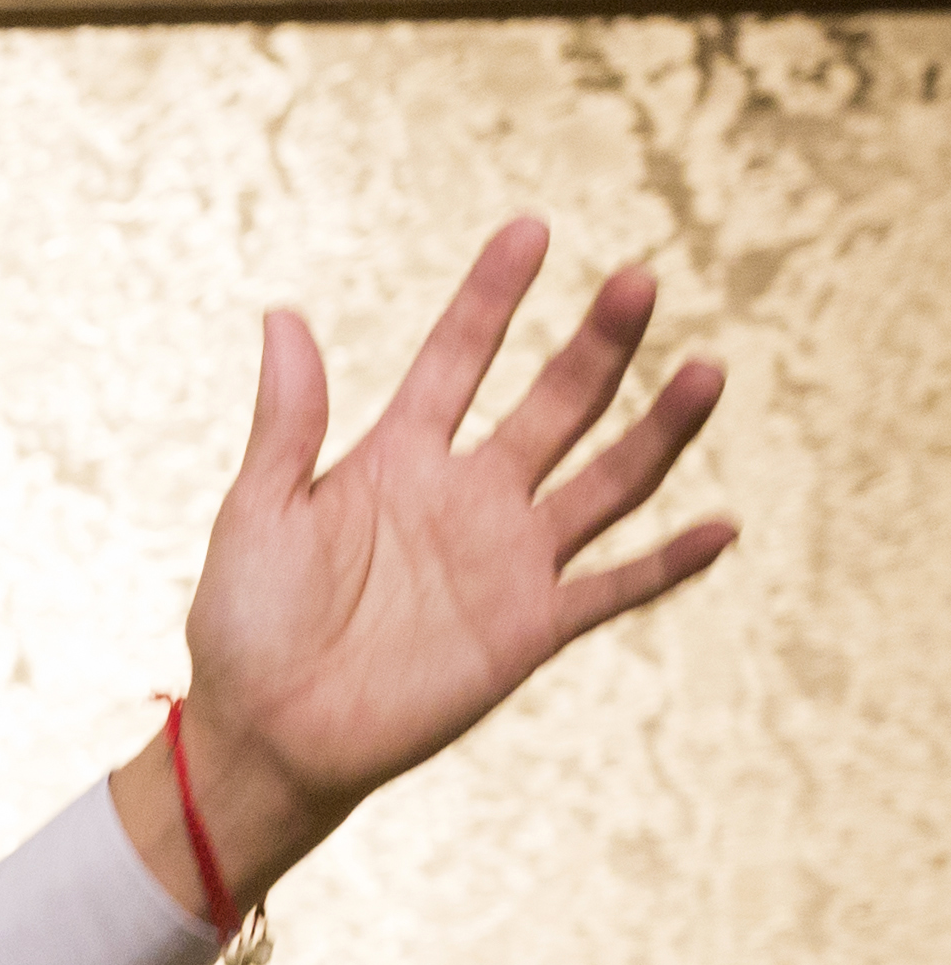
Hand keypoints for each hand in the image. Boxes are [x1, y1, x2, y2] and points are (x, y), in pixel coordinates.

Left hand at [122, 218, 735, 925]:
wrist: (261, 736)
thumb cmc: (243, 625)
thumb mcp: (256, 511)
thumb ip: (287, 421)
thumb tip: (283, 314)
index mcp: (397, 457)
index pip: (459, 357)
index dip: (492, 296)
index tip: (531, 228)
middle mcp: (468, 495)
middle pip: (554, 402)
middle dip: (597, 344)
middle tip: (638, 280)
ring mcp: (507, 560)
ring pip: (605, 480)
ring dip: (659, 430)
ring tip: (706, 370)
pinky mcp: (528, 629)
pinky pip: (615, 590)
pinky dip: (668, 563)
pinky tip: (721, 527)